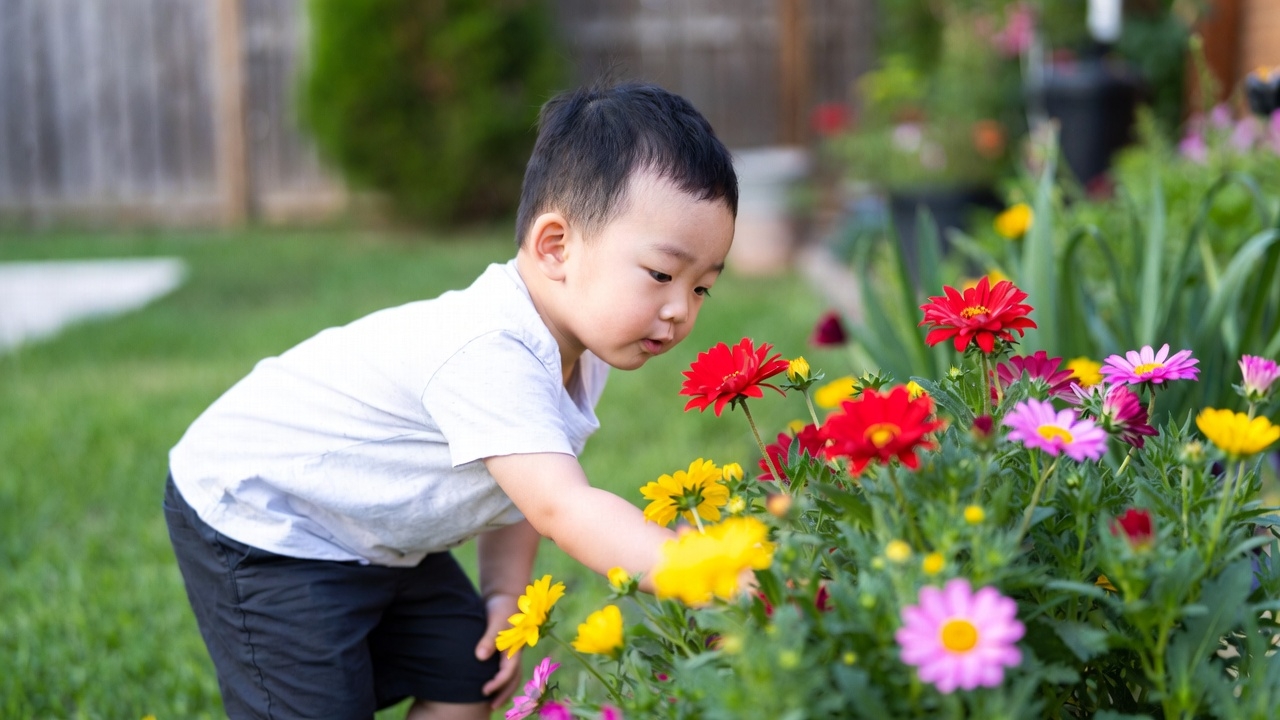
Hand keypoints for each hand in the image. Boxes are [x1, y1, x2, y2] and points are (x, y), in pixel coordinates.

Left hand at [475, 592, 521, 710]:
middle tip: (491, 706)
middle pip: (514, 679)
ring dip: (504, 689)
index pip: (508, 672)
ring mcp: (513, 651)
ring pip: (512, 676)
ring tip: (492, 701)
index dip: (497, 684)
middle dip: (504, 694)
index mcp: (515, 648)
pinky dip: (501, 679)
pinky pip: (507, 669)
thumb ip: (489, 638)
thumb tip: (480, 657)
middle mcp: (516, 652)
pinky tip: (491, 683)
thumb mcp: (495, 620)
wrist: (507, 594)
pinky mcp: (507, 649)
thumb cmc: (503, 606)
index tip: (484, 691)